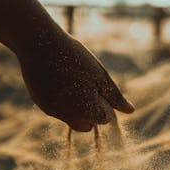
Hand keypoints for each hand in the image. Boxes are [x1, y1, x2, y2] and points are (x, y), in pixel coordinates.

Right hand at [14, 31, 133, 131]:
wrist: (38, 43)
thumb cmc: (74, 55)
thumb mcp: (99, 74)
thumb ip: (114, 96)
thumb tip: (131, 111)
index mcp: (85, 107)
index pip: (103, 120)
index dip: (104, 106)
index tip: (98, 90)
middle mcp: (66, 114)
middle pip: (85, 127)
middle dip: (89, 114)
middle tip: (87, 91)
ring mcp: (51, 110)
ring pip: (69, 119)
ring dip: (74, 108)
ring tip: (71, 81)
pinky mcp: (40, 104)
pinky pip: (56, 110)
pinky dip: (61, 102)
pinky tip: (58, 81)